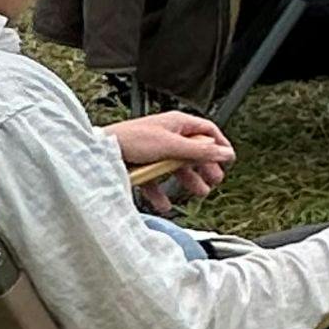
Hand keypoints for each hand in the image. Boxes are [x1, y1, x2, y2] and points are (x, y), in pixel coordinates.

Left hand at [107, 112, 232, 204]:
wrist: (100, 151)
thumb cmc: (132, 140)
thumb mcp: (171, 146)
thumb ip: (199, 152)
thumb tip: (225, 153)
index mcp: (177, 124)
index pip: (207, 131)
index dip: (219, 145)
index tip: (229, 160)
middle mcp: (168, 135)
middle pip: (194, 151)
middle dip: (206, 167)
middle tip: (215, 181)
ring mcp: (155, 151)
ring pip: (177, 167)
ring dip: (189, 181)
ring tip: (199, 193)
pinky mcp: (141, 166)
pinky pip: (156, 181)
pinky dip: (162, 194)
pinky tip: (166, 205)